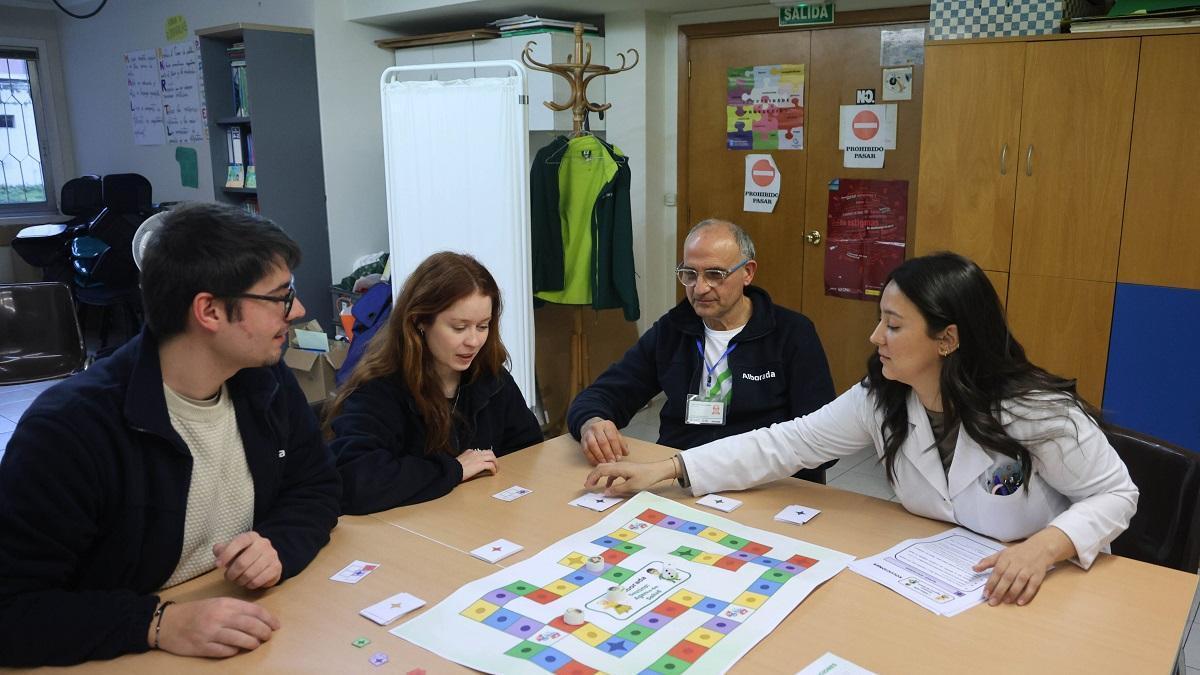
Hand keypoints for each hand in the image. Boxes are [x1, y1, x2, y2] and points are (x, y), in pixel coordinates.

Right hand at [151, 597, 279, 656]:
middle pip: (250, 626)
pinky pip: (225, 652)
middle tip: (268, 636)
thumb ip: (235, 609)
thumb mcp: (216, 603)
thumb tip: (259, 619)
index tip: (276, 625)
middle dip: (264, 632)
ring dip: (252, 644)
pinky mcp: (202, 647)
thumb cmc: (195, 612)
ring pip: (240, 640)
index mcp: (224, 603)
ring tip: (256, 644)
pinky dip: (234, 651)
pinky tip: (236, 650)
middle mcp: (219, 617)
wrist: (166, 622)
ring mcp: (210, 633)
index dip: (268, 619)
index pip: (254, 611)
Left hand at [213, 532, 281, 589]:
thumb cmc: (245, 554)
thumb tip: (217, 550)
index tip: (217, 565)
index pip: (238, 542)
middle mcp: (263, 543)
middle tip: (228, 577)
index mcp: (251, 536)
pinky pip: (259, 580)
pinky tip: (248, 583)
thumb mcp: (234, 549)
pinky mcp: (276, 567)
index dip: (226, 554)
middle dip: (232, 573)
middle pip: (242, 562)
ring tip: (237, 581)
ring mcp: (272, 555)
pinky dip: (250, 584)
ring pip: (250, 573)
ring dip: (240, 580)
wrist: (268, 558)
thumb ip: (223, 549)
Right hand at [457, 448, 497, 480]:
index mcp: (470, 452)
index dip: (486, 457)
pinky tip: (493, 473)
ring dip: (496, 463)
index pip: (481, 451)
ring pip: (492, 457)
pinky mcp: (480, 464)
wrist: (452, 470)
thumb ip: (465, 460)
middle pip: (489, 452)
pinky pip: (491, 465)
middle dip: (493, 458)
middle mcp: (475, 453)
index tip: (487, 461)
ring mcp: (478, 458)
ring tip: (496, 469)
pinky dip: (494, 469)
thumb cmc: (453, 468)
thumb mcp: (459, 461)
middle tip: (495, 464)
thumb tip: (468, 465)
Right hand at [579, 417, 628, 464]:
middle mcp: (596, 428)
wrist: (591, 425)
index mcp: (607, 425)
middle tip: (612, 462)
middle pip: (602, 442)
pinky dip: (591, 458)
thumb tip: (626, 453)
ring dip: (599, 456)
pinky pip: (586, 450)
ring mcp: (588, 434)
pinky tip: (597, 463)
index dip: (616, 449)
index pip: (612, 438)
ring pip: (593, 446)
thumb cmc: (606, 432)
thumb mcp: (615, 434)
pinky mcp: (582, 440)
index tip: (619, 457)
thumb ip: (621, 443)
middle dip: (608, 454)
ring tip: (605, 463)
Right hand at [584, 459, 676, 496]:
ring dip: (598, 476)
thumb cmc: (646, 477)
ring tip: (594, 486)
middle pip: (600, 468)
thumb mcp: (631, 486)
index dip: (592, 478)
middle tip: (587, 485)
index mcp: (618, 468)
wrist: (657, 471)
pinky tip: (608, 486)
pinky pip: (612, 472)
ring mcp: (621, 467)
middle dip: (592, 476)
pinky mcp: (625, 470)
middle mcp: (618, 465)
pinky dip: (607, 478)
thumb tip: (605, 492)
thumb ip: (617, 489)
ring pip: (605, 469)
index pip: (600, 470)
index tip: (587, 486)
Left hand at [974, 526, 1073, 605]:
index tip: (986, 594)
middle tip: (993, 602)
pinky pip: (1033, 585)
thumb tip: (974, 568)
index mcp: (1007, 558)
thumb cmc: (1018, 552)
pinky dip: (1027, 594)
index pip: (997, 571)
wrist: (1040, 547)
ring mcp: (1029, 569)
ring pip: (1020, 581)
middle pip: (1007, 577)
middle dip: (999, 590)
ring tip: (1005, 602)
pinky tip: (1020, 602)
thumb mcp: (1002, 554)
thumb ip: (988, 562)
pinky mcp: (1038, 574)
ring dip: (1012, 593)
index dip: (991, 583)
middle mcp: (1017, 563)